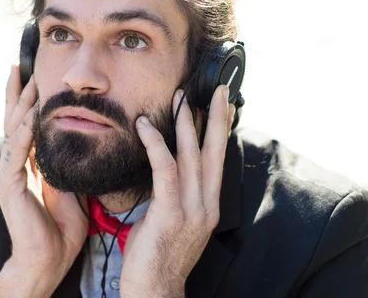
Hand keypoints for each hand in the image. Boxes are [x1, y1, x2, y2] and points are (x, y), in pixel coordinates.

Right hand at [0, 66, 87, 296]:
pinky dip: (25, 132)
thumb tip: (85, 136)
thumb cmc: (62, 226)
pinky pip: (17, 152)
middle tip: (20, 62)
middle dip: (17, 90)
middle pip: (14, 118)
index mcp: (30, 161)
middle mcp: (16, 162)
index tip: (34, 72)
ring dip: (21, 103)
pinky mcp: (8, 185)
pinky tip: (32, 114)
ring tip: (28, 78)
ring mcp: (9, 172)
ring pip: (13, 129)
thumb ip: (70, 160)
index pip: (27, 122)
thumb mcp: (71, 183)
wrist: (49, 259)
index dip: (29, 98)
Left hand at [120, 85, 234, 297]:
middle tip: (217, 90)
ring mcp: (192, 209)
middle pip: (215, 152)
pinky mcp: (171, 212)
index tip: (223, 106)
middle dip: (217, 118)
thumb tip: (166, 168)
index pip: (218, 160)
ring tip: (181, 98)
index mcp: (208, 205)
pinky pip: (165, 169)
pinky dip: (156, 144)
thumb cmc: (157, 255)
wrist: (155, 290)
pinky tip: (144, 127)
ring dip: (186, 123)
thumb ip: (174, 194)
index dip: (222, 131)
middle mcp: (207, 204)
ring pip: (193, 156)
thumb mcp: (174, 220)